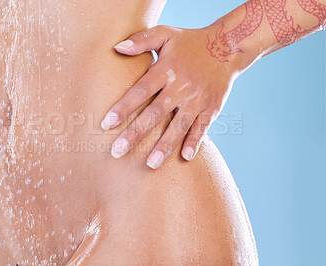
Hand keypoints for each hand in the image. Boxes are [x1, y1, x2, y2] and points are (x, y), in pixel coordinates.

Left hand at [101, 25, 237, 168]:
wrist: (227, 46)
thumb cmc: (189, 42)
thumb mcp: (166, 33)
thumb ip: (142, 40)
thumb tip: (116, 47)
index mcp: (167, 69)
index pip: (141, 91)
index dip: (123, 107)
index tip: (105, 124)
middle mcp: (182, 86)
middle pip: (156, 113)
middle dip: (136, 133)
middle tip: (117, 152)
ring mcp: (198, 99)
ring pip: (179, 125)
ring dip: (165, 146)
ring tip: (150, 165)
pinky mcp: (212, 107)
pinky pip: (203, 127)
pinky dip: (195, 142)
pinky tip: (185, 157)